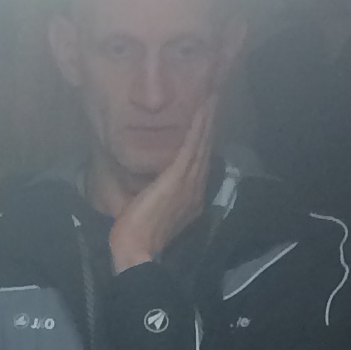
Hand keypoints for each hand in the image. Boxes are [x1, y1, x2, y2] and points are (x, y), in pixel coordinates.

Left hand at [108, 101, 216, 274]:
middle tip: (214, 96)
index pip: (199, 161)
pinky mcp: (177, 179)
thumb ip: (156, 198)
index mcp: (190, 198)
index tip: (206, 117)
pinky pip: (190, 147)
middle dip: (210, 122)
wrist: (136, 253)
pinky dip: (197, 127)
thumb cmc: (136, 239)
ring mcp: (188, 184)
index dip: (204, 138)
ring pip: (201, 144)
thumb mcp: (150, 213)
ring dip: (208, 118)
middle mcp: (195, 189)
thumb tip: (150, 186)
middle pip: (205, 148)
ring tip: (212, 96)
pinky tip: (201, 109)